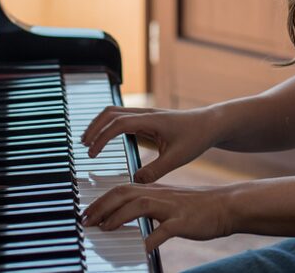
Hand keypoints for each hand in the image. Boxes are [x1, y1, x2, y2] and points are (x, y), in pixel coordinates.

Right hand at [81, 106, 217, 183]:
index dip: (102, 137)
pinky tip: (105, 139)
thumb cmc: (196, 138)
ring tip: (89, 142)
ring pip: (114, 112)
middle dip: (94, 127)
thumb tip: (135, 180)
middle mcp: (145, 114)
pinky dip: (108, 126)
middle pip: (110, 113)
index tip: (92, 153)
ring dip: (99, 124)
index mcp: (151, 120)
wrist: (210, 124)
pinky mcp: (146, 119)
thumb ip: (156, 170)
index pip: (118, 124)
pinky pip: (121, 118)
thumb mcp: (178, 158)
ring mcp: (145, 115)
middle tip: (84, 146)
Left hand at [82, 182, 232, 252]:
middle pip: (125, 193)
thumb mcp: (168, 203)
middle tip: (87, 221)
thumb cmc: (196, 207)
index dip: (101, 200)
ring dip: (119, 217)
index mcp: (154, 190)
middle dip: (102, 206)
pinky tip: (140, 250)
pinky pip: (163, 231)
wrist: (225, 206)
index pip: (121, 189)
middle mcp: (160, 194)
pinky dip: (149, 240)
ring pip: (140, 205)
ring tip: (105, 229)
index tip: (87, 213)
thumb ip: (147, 207)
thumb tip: (125, 216)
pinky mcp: (183, 222)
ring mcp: (171, 207)